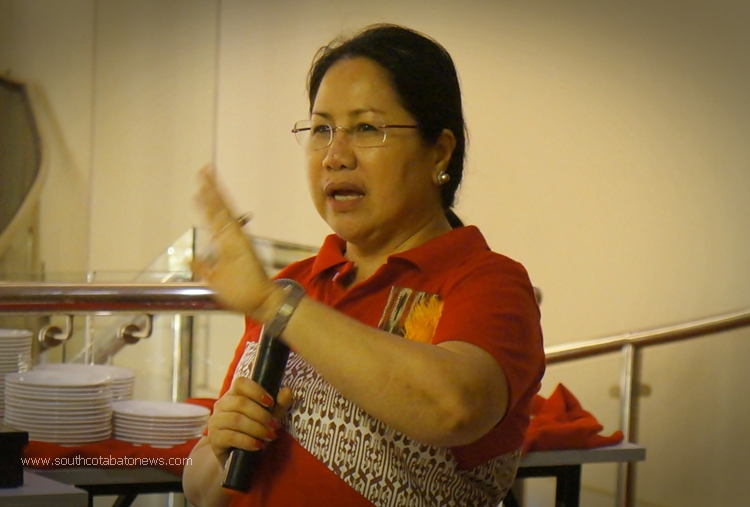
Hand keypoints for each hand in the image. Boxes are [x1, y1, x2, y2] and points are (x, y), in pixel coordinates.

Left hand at [192, 165, 276, 317]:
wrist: (261, 302)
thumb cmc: (241, 293)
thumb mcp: (213, 280)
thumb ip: (202, 267)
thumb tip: (190, 258)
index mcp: (224, 245)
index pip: (213, 219)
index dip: (206, 204)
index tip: (198, 189)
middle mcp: (230, 238)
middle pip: (218, 209)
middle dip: (210, 190)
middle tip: (203, 171)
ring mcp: (235, 238)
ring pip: (222, 210)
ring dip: (213, 193)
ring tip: (205, 175)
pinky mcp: (239, 242)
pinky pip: (228, 221)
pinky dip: (220, 207)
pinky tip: (213, 193)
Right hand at [206, 376, 293, 464]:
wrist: (235, 457)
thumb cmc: (252, 432)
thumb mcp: (269, 417)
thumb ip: (278, 405)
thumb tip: (287, 391)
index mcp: (234, 394)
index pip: (240, 383)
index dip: (256, 391)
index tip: (271, 402)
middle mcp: (222, 404)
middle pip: (241, 403)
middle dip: (262, 415)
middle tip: (275, 426)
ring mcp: (215, 421)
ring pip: (236, 420)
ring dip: (257, 429)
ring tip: (270, 436)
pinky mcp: (214, 438)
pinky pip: (230, 436)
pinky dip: (248, 441)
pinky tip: (258, 445)